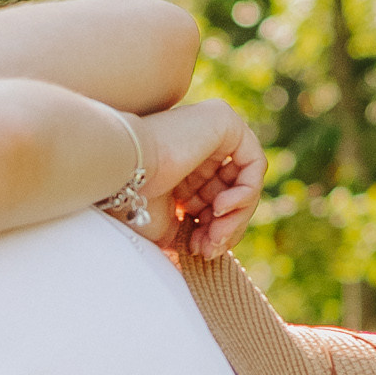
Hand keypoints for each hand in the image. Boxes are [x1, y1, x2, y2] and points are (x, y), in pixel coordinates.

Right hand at [128, 101, 266, 259]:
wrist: (121, 171)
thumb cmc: (132, 199)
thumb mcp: (167, 224)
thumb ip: (192, 232)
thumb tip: (209, 250)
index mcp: (185, 167)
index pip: (216, 201)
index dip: (215, 231)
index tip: (202, 252)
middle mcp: (200, 146)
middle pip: (233, 193)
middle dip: (227, 227)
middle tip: (210, 249)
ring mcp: (214, 131)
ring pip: (246, 183)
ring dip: (236, 217)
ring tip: (215, 234)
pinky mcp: (225, 122)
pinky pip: (254, 164)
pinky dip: (245, 194)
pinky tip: (221, 209)